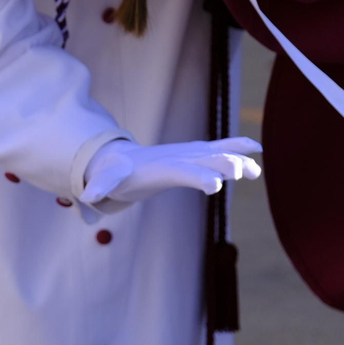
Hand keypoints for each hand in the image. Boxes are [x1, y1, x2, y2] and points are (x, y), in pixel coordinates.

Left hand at [83, 138, 261, 204]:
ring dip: (237, 159)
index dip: (196, 176)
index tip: (213, 185)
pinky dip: (238, 148)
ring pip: (217, 154)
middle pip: (204, 159)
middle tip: (244, 172)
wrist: (122, 158)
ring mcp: (189, 154)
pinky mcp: (196, 156)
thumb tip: (87, 196)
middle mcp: (179, 156)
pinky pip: (220, 150)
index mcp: (160, 166)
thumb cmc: (116, 173)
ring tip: (256, 171)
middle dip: (223, 164)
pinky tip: (257, 153)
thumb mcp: (107, 180)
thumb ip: (100, 186)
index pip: (180, 171)